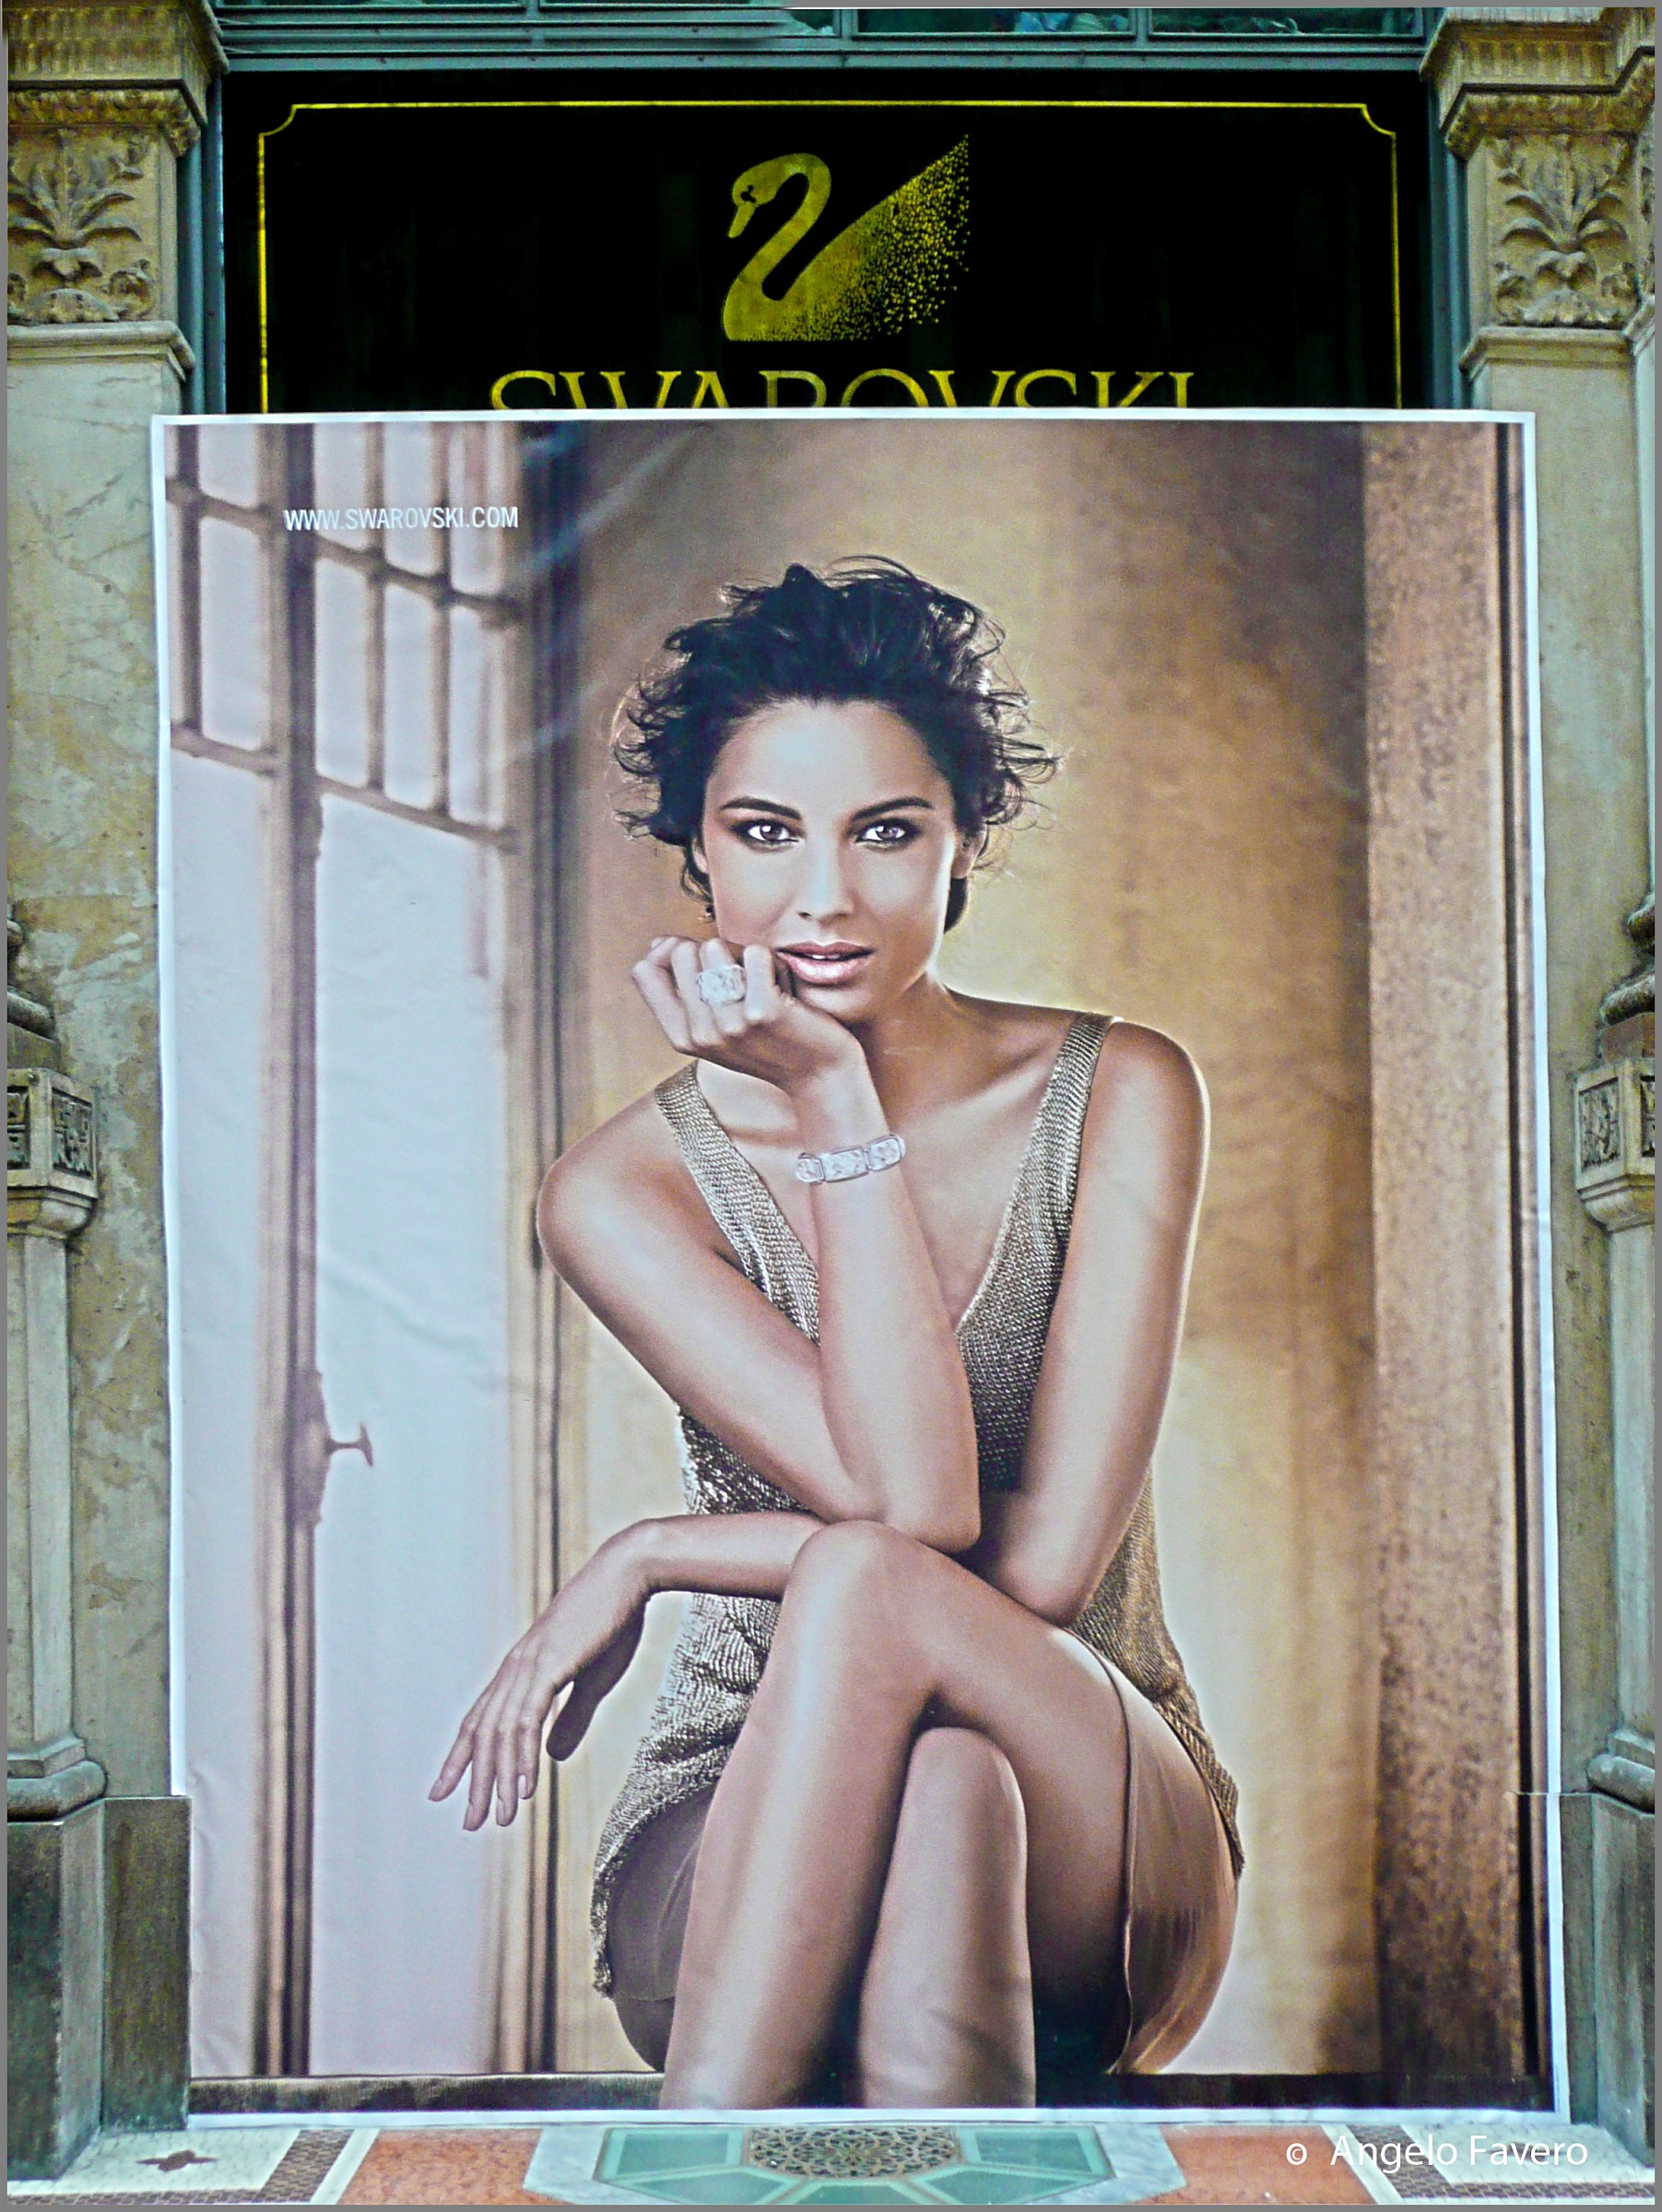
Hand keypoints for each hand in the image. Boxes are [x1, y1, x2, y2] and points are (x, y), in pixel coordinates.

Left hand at [430, 1531, 648, 1830]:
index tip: (443, 1792)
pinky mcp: (549, 1664)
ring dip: (498, 1778)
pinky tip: (525, 1786)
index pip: (479, 1721)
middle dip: (474, 1781)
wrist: (628, 1574)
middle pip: (481, 1733)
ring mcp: (529, 1665)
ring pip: (501, 1733)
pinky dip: (522, 1755)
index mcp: (521, 1669)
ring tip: (498, 1817)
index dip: (460, 1759)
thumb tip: (550, 1757)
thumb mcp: (591, 1679)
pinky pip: (528, 1719)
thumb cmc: (613, 1620)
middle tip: (470, 1823)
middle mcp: (515, 1669)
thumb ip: (570, 1717)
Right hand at [631, 936, 863, 1097]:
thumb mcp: (715, 1027)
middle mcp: (699, 1032)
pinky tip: (785, 991)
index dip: (670, 956)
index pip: (644, 970)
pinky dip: (775, 964)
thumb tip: (660, 943)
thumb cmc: (770, 1044)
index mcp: (680, 1037)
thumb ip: (684, 990)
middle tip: (744, 982)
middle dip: (715, 954)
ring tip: (764, 987)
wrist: (820, 1077)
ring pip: (714, 946)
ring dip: (745, 957)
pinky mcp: (762, 1011)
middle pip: (682, 951)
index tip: (704, 969)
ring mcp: (729, 1023)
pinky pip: (755, 953)